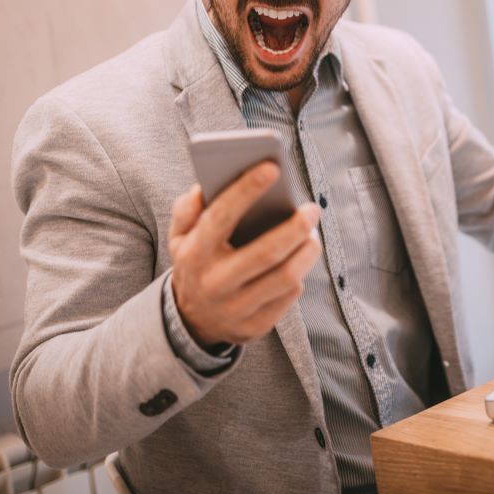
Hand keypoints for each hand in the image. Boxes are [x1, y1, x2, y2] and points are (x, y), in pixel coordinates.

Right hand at [168, 162, 321, 346]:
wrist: (192, 320)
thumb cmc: (196, 263)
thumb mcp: (179, 236)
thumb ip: (187, 209)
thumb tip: (204, 186)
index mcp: (194, 253)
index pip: (221, 216)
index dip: (246, 189)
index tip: (272, 168)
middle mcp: (214, 283)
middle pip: (265, 252)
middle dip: (295, 227)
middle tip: (312, 208)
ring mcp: (236, 308)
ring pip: (285, 277)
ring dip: (307, 251)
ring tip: (313, 232)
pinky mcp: (255, 326)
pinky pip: (288, 296)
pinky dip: (300, 273)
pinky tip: (301, 258)